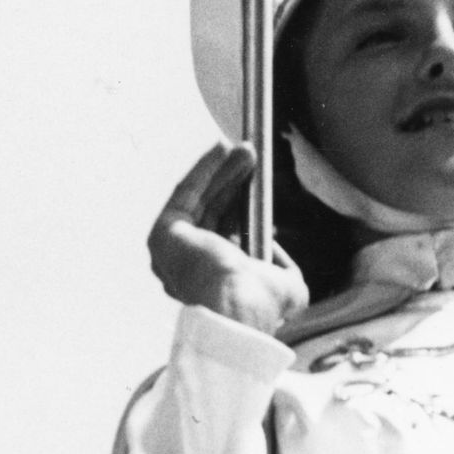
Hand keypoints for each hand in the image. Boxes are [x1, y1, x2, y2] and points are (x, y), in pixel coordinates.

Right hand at [147, 145, 308, 334]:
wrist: (237, 305)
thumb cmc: (259, 305)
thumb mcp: (288, 289)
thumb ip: (284, 272)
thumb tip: (278, 259)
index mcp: (212, 281)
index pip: (225, 233)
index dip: (240, 204)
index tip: (256, 183)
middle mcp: (187, 267)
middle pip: (212, 211)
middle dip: (233, 181)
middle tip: (251, 158)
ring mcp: (173, 251)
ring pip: (200, 199)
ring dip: (223, 170)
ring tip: (247, 149)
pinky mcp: (164, 233)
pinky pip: (185, 192)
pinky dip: (204, 168)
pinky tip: (221, 148)